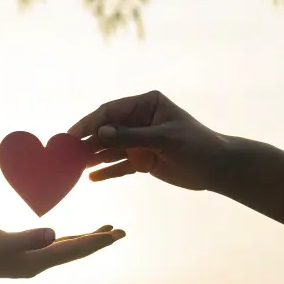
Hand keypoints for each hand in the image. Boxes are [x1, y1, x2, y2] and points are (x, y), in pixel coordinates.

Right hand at [0, 225, 124, 281]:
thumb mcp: (0, 240)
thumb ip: (26, 238)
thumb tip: (52, 233)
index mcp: (36, 260)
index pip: (73, 250)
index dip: (95, 241)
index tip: (116, 234)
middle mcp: (37, 263)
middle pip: (75, 251)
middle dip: (98, 241)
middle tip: (120, 232)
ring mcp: (29, 260)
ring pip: (66, 249)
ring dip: (85, 240)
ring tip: (104, 232)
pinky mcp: (21, 255)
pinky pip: (52, 247)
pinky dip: (67, 239)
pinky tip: (70, 236)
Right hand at [69, 90, 220, 190]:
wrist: (217, 168)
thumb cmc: (197, 145)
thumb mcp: (165, 138)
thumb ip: (132, 136)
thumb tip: (100, 133)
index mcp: (146, 104)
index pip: (112, 111)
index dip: (90, 122)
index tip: (72, 134)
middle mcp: (139, 120)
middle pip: (107, 130)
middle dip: (88, 142)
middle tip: (67, 154)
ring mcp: (139, 141)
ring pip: (110, 148)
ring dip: (94, 157)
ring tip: (74, 168)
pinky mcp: (141, 160)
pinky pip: (120, 165)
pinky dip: (107, 171)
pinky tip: (92, 178)